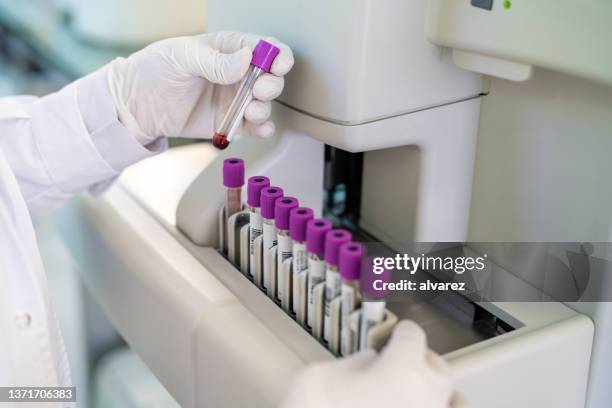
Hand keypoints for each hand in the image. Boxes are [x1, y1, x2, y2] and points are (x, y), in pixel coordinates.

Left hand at [107, 32, 293, 144]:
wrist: (136, 105)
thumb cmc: (155, 70)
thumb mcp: (182, 56)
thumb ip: (215, 60)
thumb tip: (246, 60)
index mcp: (228, 49)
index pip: (263, 47)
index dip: (276, 55)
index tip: (277, 65)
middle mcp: (236, 74)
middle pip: (270, 77)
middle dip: (272, 85)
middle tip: (259, 91)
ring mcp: (234, 99)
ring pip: (265, 104)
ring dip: (265, 109)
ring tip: (251, 112)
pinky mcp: (230, 122)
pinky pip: (254, 127)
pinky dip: (262, 129)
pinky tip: (259, 129)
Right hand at [281, 321, 467, 407]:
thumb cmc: (316, 406)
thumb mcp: (323, 375)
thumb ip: (356, 364)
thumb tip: (371, 362)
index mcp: (403, 371)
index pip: (413, 337)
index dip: (400, 332)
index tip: (394, 334)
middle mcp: (426, 398)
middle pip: (436, 367)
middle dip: (419, 359)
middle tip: (397, 360)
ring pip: (453, 400)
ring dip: (435, 389)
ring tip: (417, 387)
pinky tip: (434, 406)